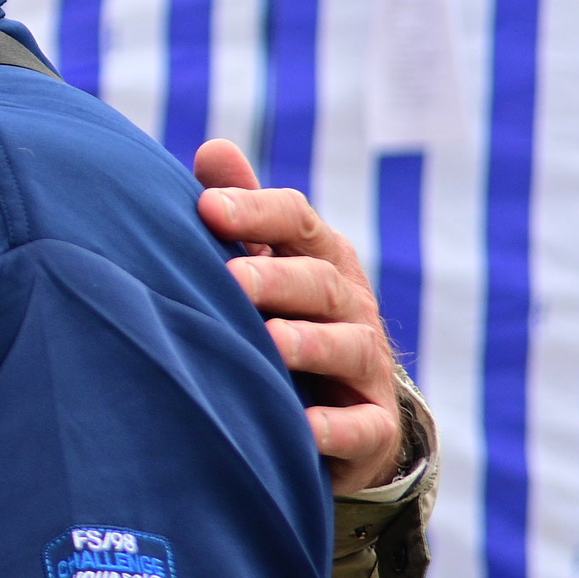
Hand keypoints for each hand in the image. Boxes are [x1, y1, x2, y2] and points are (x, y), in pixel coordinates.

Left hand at [195, 140, 404, 492]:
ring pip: (345, 348)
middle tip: (231, 280)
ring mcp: (366, 366)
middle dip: (277, 279)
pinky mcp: (372, 427)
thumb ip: (242, 208)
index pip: (297, 222)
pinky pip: (360, 427)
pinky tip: (303, 427)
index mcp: (321, 258)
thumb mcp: (266, 260)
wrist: (343, 407)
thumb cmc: (285, 314)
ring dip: (308, 344)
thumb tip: (213, 149)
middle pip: (320, 282)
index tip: (206, 207)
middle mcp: (351, 306)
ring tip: (269, 343)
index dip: (256, 212)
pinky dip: (334, 428)